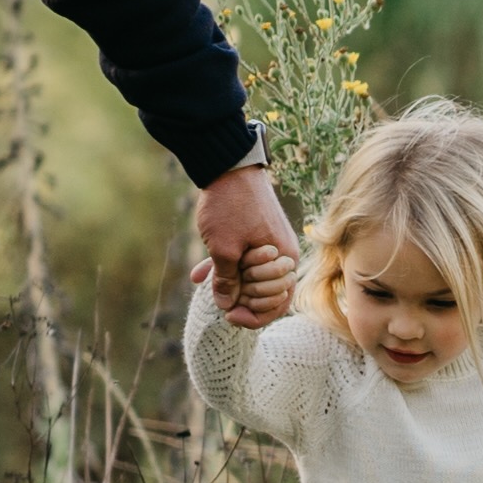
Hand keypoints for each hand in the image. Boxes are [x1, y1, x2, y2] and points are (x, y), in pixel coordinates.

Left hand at [197, 161, 301, 326]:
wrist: (229, 165)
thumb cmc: (230, 207)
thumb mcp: (223, 249)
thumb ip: (226, 281)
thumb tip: (227, 306)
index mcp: (284, 260)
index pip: (278, 303)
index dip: (254, 316)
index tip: (229, 316)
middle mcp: (284, 255)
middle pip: (267, 294)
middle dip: (242, 298)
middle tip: (220, 293)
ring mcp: (271, 245)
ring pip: (252, 278)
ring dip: (229, 283)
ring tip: (203, 283)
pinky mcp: (258, 235)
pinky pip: (245, 261)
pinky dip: (225, 267)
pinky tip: (198, 275)